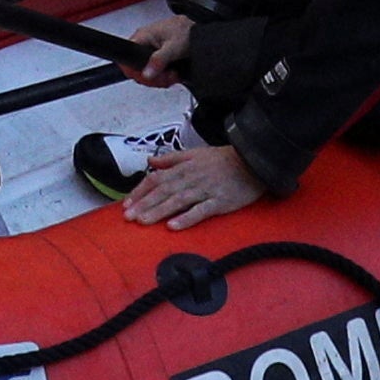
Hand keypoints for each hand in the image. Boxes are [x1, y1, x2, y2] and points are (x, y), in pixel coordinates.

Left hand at [121, 145, 267, 228]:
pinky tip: (173, 226)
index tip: (126, 205)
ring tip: (143, 222)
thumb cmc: (223, 159)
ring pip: (177, 201)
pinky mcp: (219, 202)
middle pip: (163, 192)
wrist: (253, 161)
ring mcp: (205, 190)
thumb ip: (171, 159)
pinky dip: (186, 218)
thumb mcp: (195, 154)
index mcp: (183, 167)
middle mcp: (191, 178)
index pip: (156, 179)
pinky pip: (200, 211)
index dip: (140, 192)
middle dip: (144, 204)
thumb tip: (150, 161)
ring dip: (159, 212)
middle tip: (128, 218)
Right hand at [131, 12, 194, 83]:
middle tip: (165, 78)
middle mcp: (144, 43)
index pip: (127, 61)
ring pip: (146, 73)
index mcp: (142, 36)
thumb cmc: (188, 32)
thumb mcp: (173, 47)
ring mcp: (150, 51)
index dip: (136, 73)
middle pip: (137, 70)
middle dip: (153, 78)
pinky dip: (164, 77)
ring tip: (172, 75)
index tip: (149, 78)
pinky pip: (154, 72)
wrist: (200, 32)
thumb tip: (146, 73)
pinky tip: (172, 74)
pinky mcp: (158, 58)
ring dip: (160, 79)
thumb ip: (159, 60)